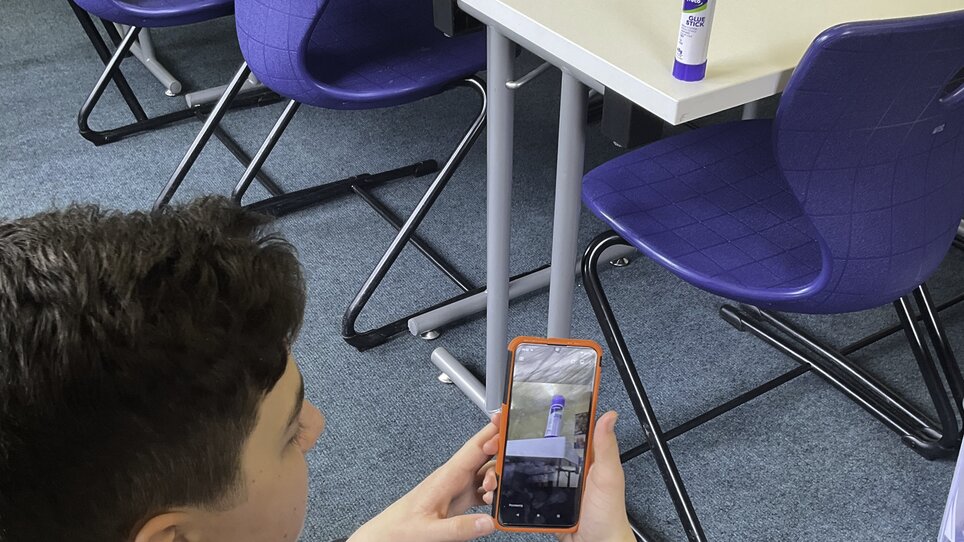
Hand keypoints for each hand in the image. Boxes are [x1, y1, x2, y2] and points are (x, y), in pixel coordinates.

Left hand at [348, 416, 500, 541]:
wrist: (386, 536)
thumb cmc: (400, 529)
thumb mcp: (430, 532)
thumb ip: (460, 528)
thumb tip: (489, 522)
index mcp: (447, 477)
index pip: (475, 447)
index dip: (492, 431)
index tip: (507, 418)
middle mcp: (454, 479)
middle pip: (485, 458)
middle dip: (501, 461)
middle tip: (507, 475)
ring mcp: (457, 489)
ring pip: (485, 474)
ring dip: (497, 481)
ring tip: (495, 496)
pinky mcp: (458, 501)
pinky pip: (482, 490)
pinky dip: (492, 494)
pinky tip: (493, 503)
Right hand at [479, 411, 634, 541]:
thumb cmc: (608, 514)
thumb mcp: (608, 476)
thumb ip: (605, 446)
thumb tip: (608, 416)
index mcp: (580, 456)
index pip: (556, 429)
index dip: (536, 419)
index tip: (516, 412)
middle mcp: (563, 467)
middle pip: (531, 446)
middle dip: (509, 441)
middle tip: (494, 441)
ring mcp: (551, 483)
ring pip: (522, 468)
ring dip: (504, 465)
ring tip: (493, 466)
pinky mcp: (542, 501)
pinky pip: (520, 490)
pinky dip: (506, 488)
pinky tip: (497, 485)